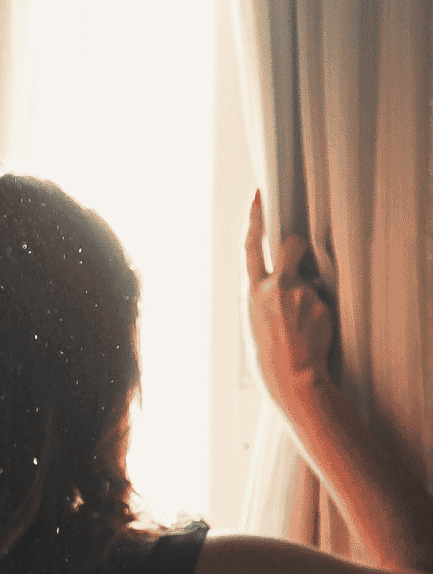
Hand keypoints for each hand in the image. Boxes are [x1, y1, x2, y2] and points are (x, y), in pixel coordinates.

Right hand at [245, 190, 334, 415]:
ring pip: (310, 279)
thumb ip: (263, 291)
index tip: (258, 196)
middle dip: (297, 246)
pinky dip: (320, 311)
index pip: (250, 245)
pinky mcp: (319, 303)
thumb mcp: (255, 318)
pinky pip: (323, 298)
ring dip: (309, 293)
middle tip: (300, 253)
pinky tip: (313, 332)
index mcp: (251, 291)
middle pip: (290, 246)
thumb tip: (279, 273)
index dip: (254, 217)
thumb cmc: (271, 353)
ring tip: (302, 323)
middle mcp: (273, 286)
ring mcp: (297, 293)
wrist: (292, 378)